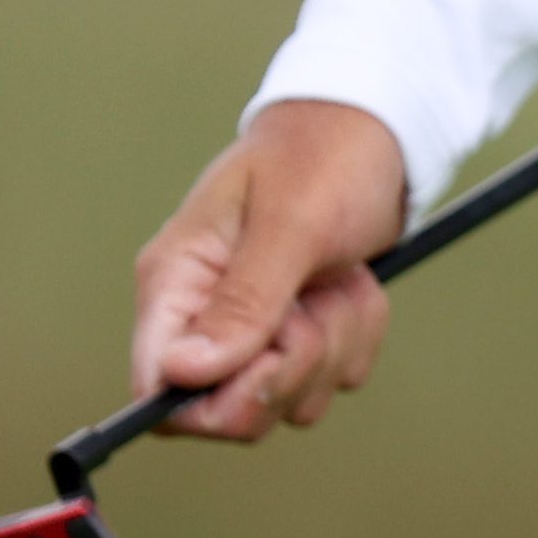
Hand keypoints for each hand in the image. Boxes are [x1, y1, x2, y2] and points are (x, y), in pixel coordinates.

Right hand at [131, 99, 407, 441]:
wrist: (379, 125)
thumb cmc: (325, 156)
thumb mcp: (290, 221)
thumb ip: (243, 300)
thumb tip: (181, 374)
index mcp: (176, 283)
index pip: (158, 392)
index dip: (212, 402)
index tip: (268, 360)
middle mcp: (204, 315)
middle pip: (232, 412)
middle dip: (293, 366)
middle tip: (317, 300)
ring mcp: (255, 328)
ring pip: (293, 398)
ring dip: (336, 342)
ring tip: (339, 276)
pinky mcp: (303, 329)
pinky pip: (336, 374)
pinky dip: (360, 332)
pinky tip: (355, 280)